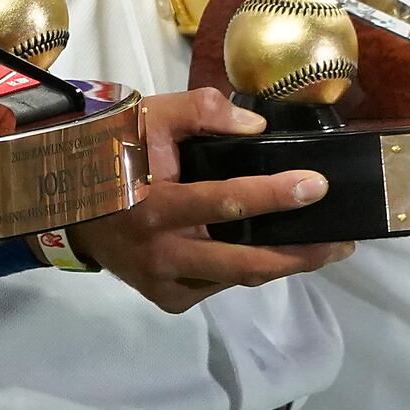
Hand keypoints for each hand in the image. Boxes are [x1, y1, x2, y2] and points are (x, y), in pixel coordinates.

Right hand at [69, 88, 351, 313]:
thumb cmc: (114, 152)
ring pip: (237, 279)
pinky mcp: (167, 298)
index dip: (273, 195)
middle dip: (299, 255)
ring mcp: (163, 282)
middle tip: (341, 242)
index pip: (224, 203)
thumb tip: (256, 128)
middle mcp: (160, 253)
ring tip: (323, 248)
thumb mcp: (150, 117)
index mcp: (153, 205)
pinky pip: (218, 286)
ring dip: (283, 265)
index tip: (316, 185)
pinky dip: (247, 270)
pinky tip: (270, 252)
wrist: (68, 203)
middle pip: (244, 263)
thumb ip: (201, 111)